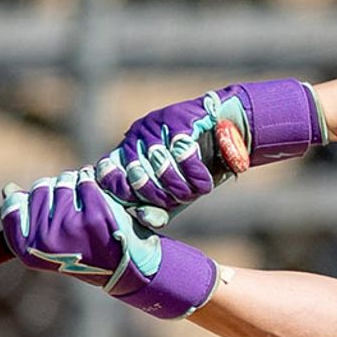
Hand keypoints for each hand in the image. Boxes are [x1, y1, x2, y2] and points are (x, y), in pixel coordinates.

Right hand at [2, 168, 219, 321]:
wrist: (129, 269)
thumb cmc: (87, 254)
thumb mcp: (50, 242)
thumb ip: (28, 217)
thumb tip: (6, 190)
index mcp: (28, 251)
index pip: (11, 207)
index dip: (28, 201)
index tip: (46, 211)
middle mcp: (46, 240)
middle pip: (40, 188)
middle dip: (58, 191)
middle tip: (75, 213)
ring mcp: (71, 226)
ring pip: (63, 180)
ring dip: (77, 186)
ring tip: (89, 209)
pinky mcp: (95, 213)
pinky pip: (85, 180)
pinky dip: (95, 186)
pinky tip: (103, 205)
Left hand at [89, 80, 321, 211]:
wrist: (228, 136)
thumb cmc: (196, 169)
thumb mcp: (174, 194)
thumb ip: (156, 209)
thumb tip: (142, 218)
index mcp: (127, 152)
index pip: (107, 175)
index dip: (127, 195)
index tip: (150, 204)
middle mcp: (137, 136)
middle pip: (138, 178)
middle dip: (164, 197)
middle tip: (182, 199)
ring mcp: (157, 125)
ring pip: (162, 167)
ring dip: (183, 188)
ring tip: (195, 192)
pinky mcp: (180, 118)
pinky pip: (184, 154)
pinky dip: (197, 175)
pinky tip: (205, 182)